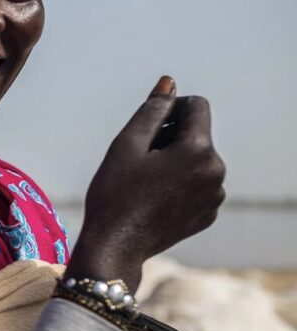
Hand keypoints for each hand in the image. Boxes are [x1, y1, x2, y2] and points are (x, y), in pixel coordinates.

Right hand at [67, 76, 226, 290]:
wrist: (114, 246)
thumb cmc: (114, 195)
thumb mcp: (127, 145)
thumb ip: (152, 110)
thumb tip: (169, 83)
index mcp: (199, 151)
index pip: (196, 106)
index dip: (169, 110)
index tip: (145, 131)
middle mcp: (216, 172)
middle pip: (196, 135)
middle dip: (169, 139)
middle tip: (137, 163)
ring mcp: (214, 196)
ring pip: (196, 160)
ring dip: (173, 162)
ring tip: (144, 183)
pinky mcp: (207, 214)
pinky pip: (197, 185)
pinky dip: (178, 185)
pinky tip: (153, 199)